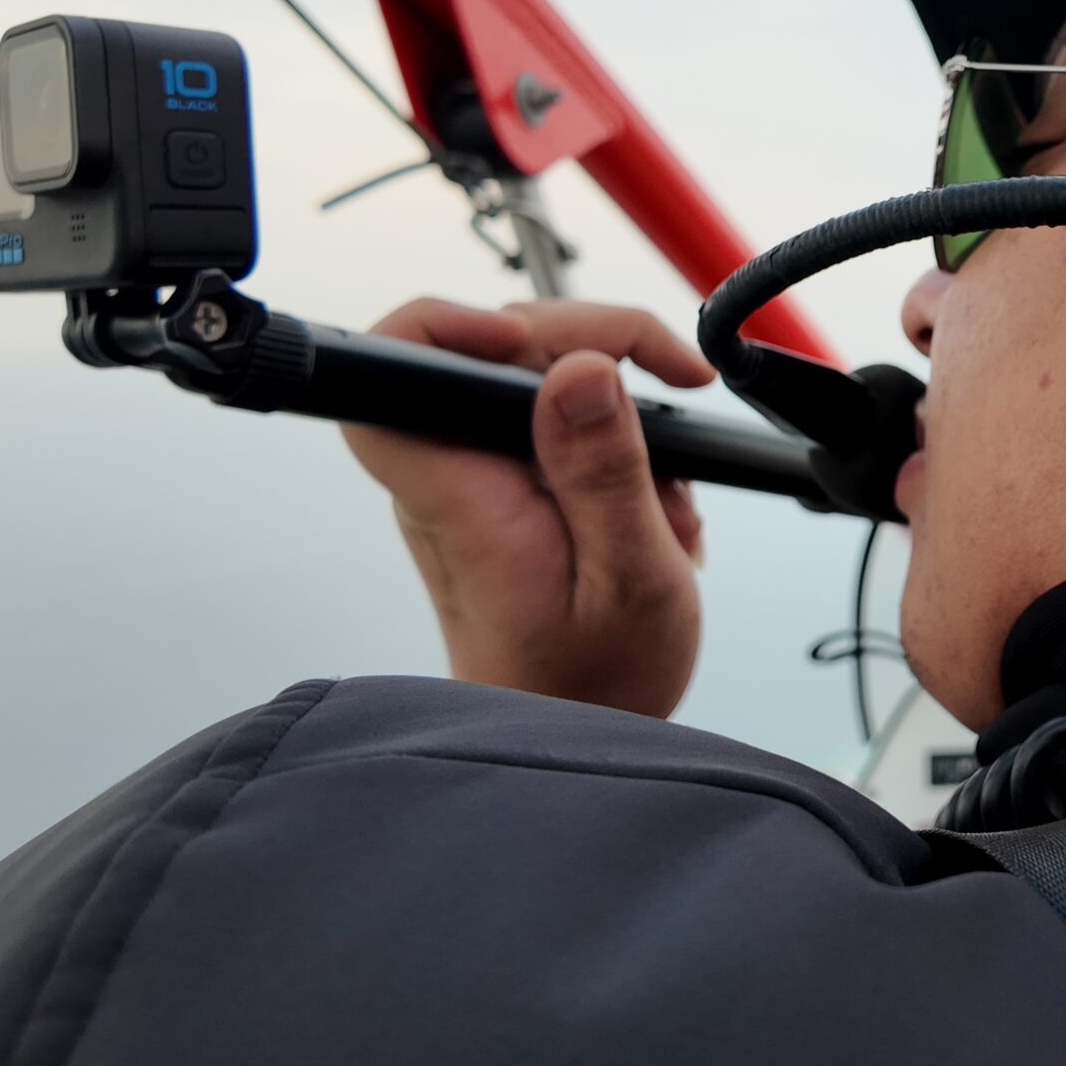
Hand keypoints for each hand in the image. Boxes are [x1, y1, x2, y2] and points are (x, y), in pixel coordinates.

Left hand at [343, 298, 713, 716]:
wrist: (574, 738)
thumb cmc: (594, 685)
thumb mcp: (633, 580)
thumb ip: (605, 473)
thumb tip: (581, 369)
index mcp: (463, 497)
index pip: (392, 370)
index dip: (445, 326)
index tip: (533, 342)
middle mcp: (454, 477)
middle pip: (493, 351)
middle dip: (596, 351)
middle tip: (674, 387)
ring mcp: (476, 481)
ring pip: (536, 381)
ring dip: (619, 412)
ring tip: (663, 495)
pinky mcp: (503, 489)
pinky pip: (554, 424)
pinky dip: (617, 447)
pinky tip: (649, 505)